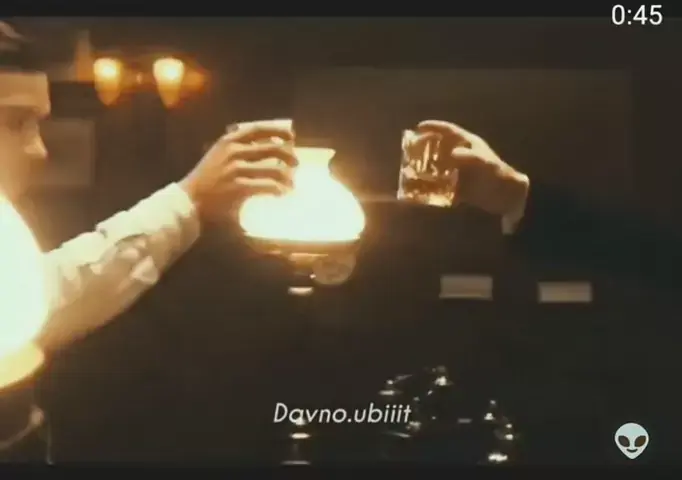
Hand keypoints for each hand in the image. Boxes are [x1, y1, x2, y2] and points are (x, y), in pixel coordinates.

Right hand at [180, 119, 296, 221]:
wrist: (188, 200)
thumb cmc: (207, 180)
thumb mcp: (219, 155)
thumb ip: (238, 148)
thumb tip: (267, 146)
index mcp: (228, 141)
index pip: (259, 129)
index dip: (278, 130)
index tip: (291, 135)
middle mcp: (233, 151)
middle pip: (272, 149)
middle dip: (288, 156)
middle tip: (295, 164)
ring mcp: (236, 169)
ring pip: (274, 169)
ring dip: (286, 177)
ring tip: (290, 184)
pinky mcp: (239, 187)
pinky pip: (267, 186)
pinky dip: (277, 190)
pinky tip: (279, 194)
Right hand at [416, 120, 528, 216]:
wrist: (509, 198)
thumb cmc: (499, 175)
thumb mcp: (486, 163)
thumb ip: (470, 157)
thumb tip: (452, 154)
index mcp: (469, 145)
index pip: (449, 131)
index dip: (434, 127)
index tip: (418, 127)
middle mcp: (463, 157)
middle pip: (440, 149)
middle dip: (425, 149)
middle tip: (409, 152)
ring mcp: (461, 172)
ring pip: (440, 168)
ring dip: (427, 170)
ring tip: (411, 173)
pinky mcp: (461, 188)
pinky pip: (444, 187)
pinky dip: (434, 190)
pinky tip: (423, 193)